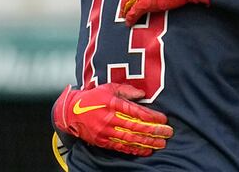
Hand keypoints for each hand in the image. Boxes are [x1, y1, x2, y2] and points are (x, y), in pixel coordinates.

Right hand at [53, 83, 173, 156]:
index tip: (164, 119)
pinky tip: (146, 150)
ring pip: (131, 139)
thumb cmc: (93, 97)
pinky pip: (121, 147)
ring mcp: (106, 131)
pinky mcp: (102, 141)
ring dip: (148, 142)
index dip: (152, 117)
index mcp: (113, 104)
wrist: (71, 112)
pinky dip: (135, 149)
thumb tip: (142, 94)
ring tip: (161, 144)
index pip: (136, 112)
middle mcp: (110, 119)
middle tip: (168, 133)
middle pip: (136, 127)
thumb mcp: (109, 87)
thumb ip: (126, 90)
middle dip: (154, 131)